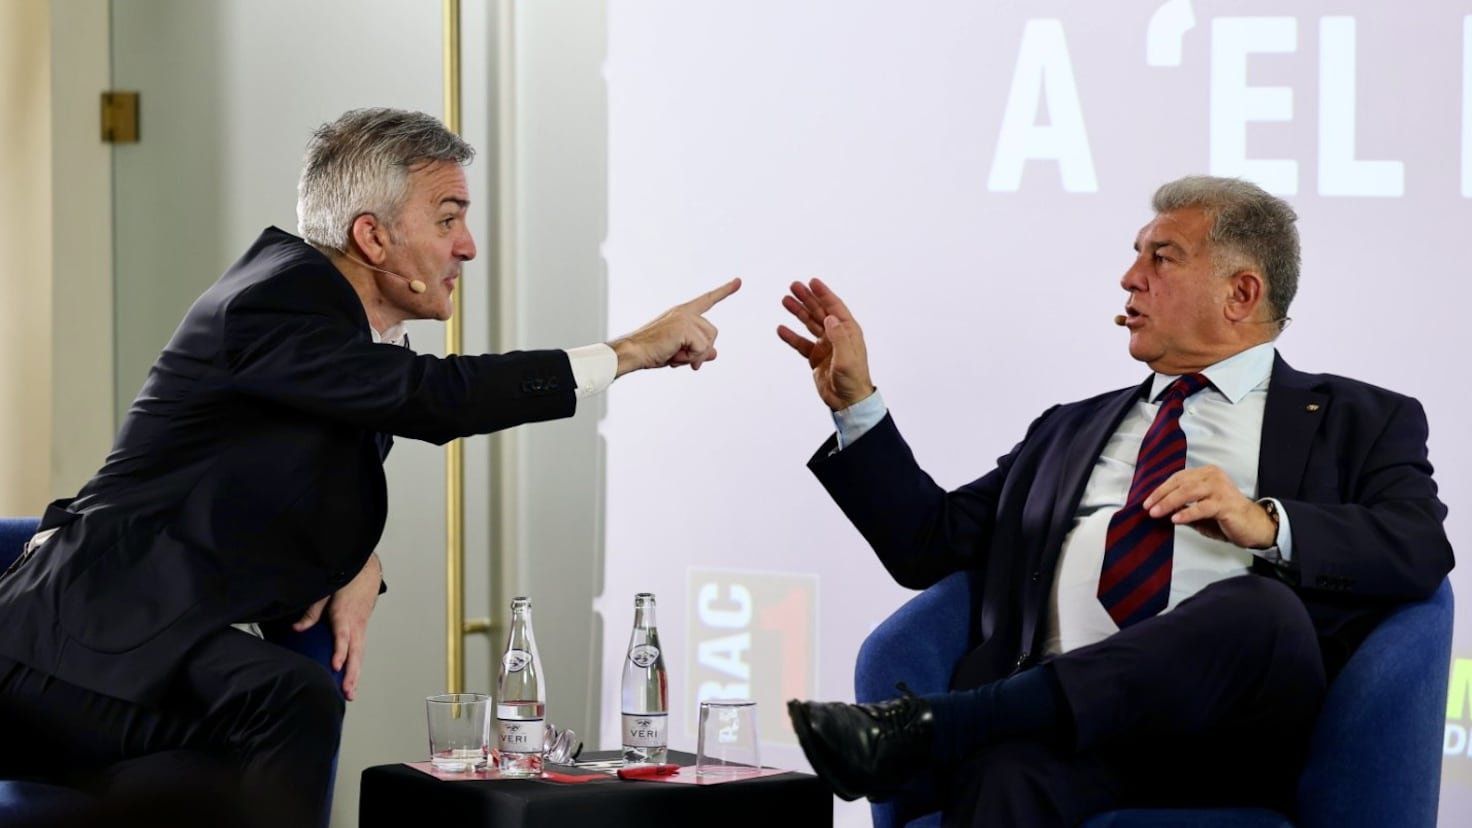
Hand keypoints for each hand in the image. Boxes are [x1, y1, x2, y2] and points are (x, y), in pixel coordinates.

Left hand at [293, 553, 381, 700]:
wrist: (367, 569)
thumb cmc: (347, 578)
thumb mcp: (325, 591)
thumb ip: (311, 612)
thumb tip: (296, 628)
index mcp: (344, 614)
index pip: (343, 637)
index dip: (340, 652)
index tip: (336, 667)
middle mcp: (356, 623)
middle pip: (355, 652)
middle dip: (351, 673)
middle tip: (347, 691)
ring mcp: (361, 626)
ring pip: (360, 654)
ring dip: (355, 674)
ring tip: (350, 693)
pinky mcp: (362, 628)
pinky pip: (360, 650)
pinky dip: (357, 665)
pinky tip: (351, 679)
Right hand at [608, 278, 741, 376]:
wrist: (633, 352)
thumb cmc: (652, 351)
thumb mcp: (680, 352)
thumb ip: (699, 351)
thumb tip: (715, 353)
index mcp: (683, 313)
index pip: (707, 300)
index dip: (724, 291)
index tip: (739, 281)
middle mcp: (685, 312)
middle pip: (712, 333)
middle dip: (701, 351)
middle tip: (682, 359)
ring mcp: (685, 318)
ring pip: (708, 342)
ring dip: (693, 356)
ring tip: (674, 356)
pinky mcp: (684, 327)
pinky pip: (701, 349)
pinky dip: (690, 358)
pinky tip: (674, 356)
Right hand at [776, 278, 875, 410]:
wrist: (848, 401)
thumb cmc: (854, 379)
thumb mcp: (847, 357)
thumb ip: (838, 337)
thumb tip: (829, 317)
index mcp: (848, 331)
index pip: (834, 307)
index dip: (823, 293)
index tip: (812, 281)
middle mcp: (836, 335)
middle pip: (819, 311)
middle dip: (807, 298)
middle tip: (793, 286)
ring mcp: (825, 345)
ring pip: (809, 324)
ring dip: (798, 312)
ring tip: (785, 301)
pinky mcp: (816, 357)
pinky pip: (801, 343)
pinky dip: (791, 336)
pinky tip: (781, 329)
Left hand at [1143, 466, 1277, 548]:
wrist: (1253, 526)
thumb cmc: (1225, 517)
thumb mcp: (1200, 510)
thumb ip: (1183, 506)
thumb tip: (1159, 509)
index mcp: (1207, 473)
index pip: (1179, 478)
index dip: (1161, 489)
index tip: (1147, 501)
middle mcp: (1213, 477)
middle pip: (1181, 483)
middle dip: (1162, 496)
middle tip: (1148, 508)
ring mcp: (1220, 489)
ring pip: (1189, 492)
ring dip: (1169, 503)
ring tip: (1156, 513)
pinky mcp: (1225, 504)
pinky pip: (1202, 507)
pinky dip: (1187, 513)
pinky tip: (1175, 519)